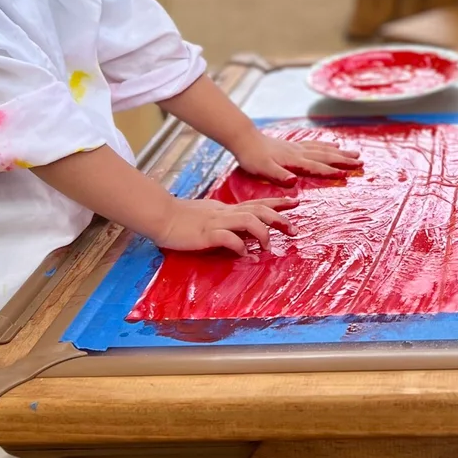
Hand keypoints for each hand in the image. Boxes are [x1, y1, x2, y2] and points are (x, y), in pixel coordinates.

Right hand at [154, 195, 297, 253]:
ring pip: (248, 220)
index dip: (277, 202)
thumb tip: (243, 233)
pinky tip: (245, 254)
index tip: (295, 202)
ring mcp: (217, 222)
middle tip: (294, 229)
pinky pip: (228, 238)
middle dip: (279, 218)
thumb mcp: (210, 216)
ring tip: (268, 246)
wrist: (162, 217)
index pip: (257, 203)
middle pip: (259, 210)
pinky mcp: (207, 234)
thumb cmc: (183, 218)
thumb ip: (226, 222)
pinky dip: (240, 246)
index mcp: (227, 209)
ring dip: (262, 233)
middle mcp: (226, 213)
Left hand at [230, 132, 363, 185]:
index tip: (348, 174)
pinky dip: (327, 144)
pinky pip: (315, 144)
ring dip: (340, 152)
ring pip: (324, 149)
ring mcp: (298, 147)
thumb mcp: (262, 169)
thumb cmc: (253, 158)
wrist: (245, 139)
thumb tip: (293, 181)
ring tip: (355, 154)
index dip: (332, 171)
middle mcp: (300, 152)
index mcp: (294, 161)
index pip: (317, 167)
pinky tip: (334, 144)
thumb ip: (278, 175)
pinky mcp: (294, 145)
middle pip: (326, 156)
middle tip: (361, 163)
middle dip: (344, 160)